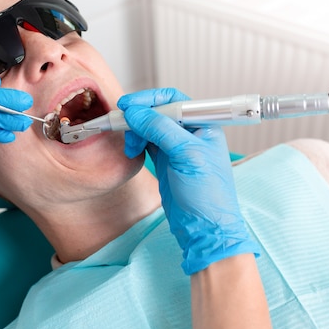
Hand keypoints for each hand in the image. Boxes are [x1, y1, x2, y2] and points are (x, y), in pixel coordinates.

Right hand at [118, 88, 258, 274]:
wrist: (204, 229)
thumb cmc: (206, 194)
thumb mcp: (186, 155)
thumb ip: (160, 129)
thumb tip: (135, 112)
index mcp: (203, 125)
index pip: (173, 100)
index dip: (149, 99)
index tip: (127, 105)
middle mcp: (190, 133)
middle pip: (158, 112)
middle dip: (139, 117)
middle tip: (121, 126)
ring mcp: (177, 148)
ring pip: (149, 127)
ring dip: (135, 132)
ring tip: (130, 147)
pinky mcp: (166, 162)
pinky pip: (147, 143)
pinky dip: (136, 143)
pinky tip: (133, 151)